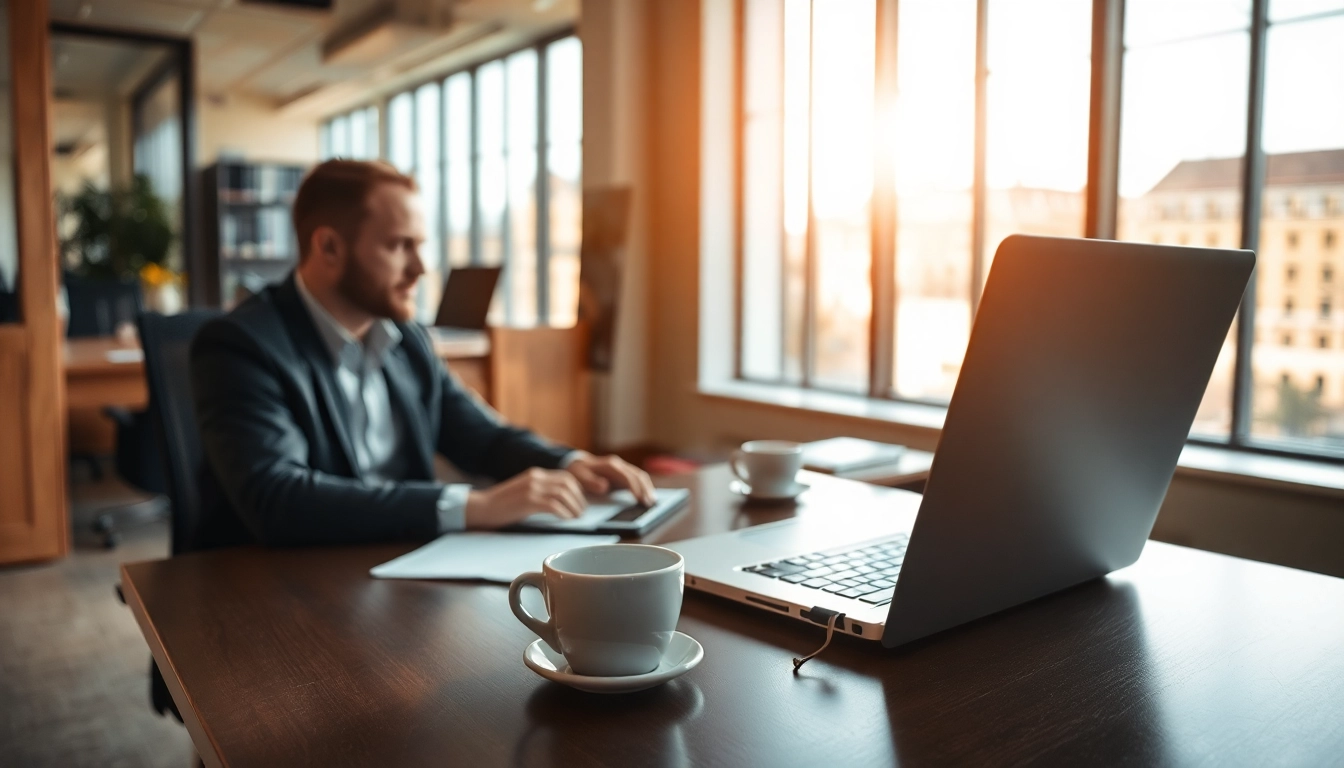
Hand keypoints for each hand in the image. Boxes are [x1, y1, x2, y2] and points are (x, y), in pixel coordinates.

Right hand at [464, 468, 585, 529]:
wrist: (481, 507)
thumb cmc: (501, 505)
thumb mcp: (524, 491)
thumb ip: (540, 491)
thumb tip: (561, 501)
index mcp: (535, 474)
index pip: (565, 476)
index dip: (577, 490)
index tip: (580, 502)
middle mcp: (535, 477)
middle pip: (568, 483)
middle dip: (578, 498)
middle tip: (581, 512)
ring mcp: (531, 488)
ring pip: (563, 493)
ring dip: (573, 506)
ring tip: (575, 517)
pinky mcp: (528, 501)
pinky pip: (553, 505)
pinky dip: (563, 512)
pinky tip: (565, 519)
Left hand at [565, 452, 656, 505]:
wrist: (576, 464)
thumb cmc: (577, 472)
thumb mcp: (579, 476)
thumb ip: (591, 481)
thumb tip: (605, 486)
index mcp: (610, 465)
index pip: (627, 477)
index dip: (635, 488)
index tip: (640, 499)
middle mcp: (618, 465)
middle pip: (638, 475)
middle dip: (645, 489)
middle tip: (650, 503)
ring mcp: (622, 468)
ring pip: (640, 476)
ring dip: (647, 488)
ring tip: (651, 502)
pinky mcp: (623, 474)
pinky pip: (637, 479)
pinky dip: (644, 487)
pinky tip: (646, 497)